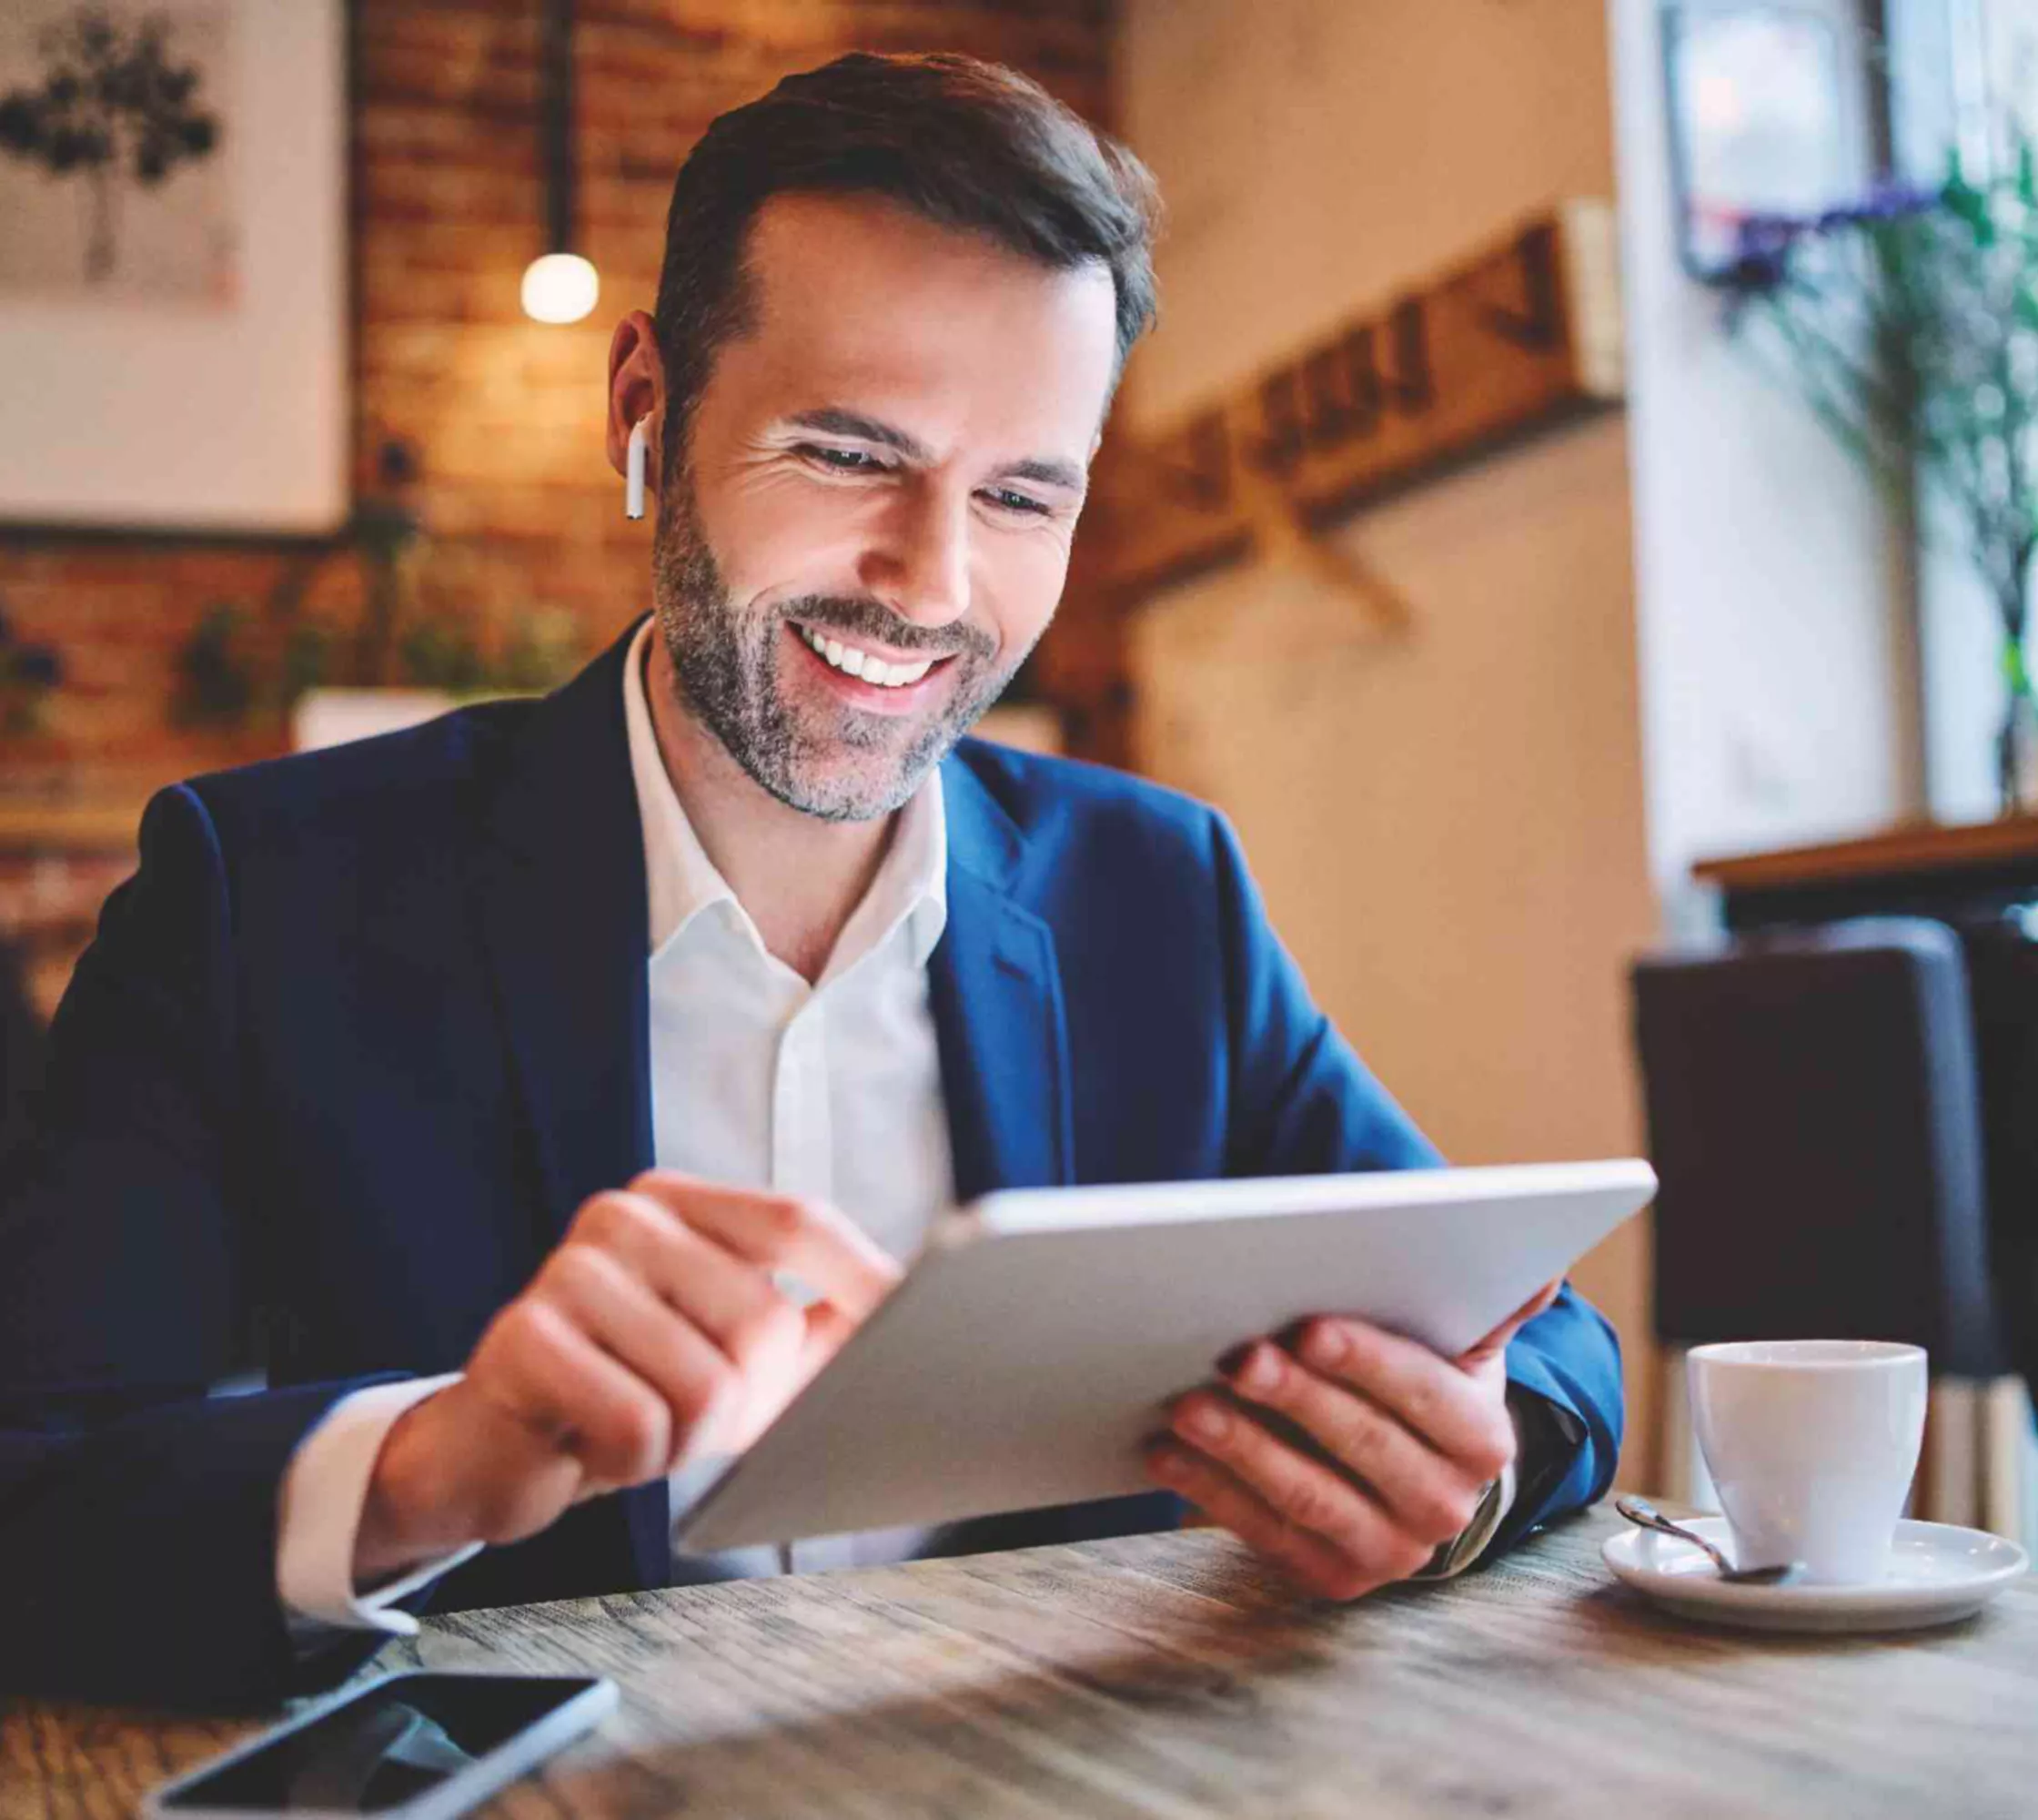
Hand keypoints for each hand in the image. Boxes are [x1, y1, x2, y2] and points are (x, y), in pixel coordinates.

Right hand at [354, 1172, 899, 1583]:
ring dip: (686, 1439)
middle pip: (764, 1320)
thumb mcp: (728, 1352)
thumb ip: (813, 1326)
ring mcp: (568, 1272)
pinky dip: (633, 1460)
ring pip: (706, 1387)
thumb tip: (911, 1317)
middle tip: (696, 1416)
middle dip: (752, 1401)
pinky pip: (639, 1425)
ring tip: (639, 1423)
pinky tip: (593, 1442)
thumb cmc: (628, 1391)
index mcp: (678, 1203)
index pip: (797, 1222)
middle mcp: (623, 1219)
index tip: (919, 1323)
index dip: (864, 1279)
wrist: (495, 1450)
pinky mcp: (526, 1340)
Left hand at [1143, 1280, 1562, 1601]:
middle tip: (1236, 1356)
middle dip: (1293, 1397)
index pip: (1423, 1392)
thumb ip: (1490, 1306)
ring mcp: (1386, 1551)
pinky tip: (1166, 1449)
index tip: (1308, 1327)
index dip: (1365, 1360)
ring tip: (1186, 1403)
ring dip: (1240, 1447)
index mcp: (1482, 1439)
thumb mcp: (1461, 1344)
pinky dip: (1208, 1488)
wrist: (1414, 1477)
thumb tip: (1541, 1274)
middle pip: (1360, 1444)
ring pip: (1305, 1494)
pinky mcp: (1328, 1576)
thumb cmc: (1421, 1382)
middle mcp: (1444, 1506)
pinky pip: (1260, 1531)